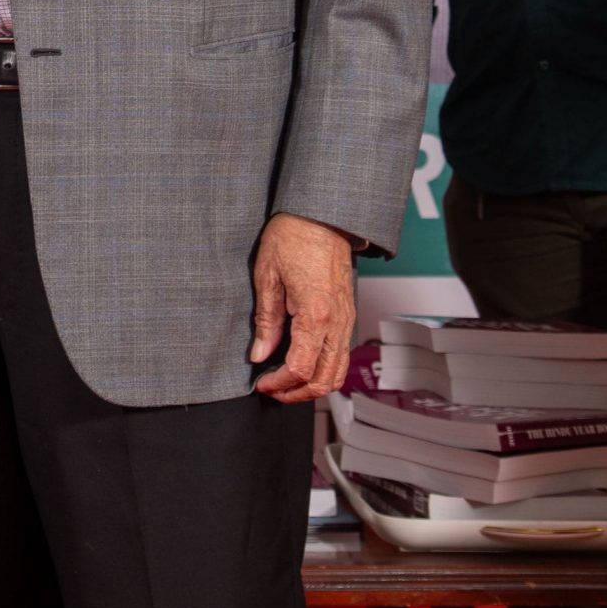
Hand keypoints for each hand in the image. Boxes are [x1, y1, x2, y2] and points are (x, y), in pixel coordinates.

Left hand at [249, 213, 356, 403]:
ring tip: (285, 382)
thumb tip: (259, 354)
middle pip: (326, 379)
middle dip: (297, 393)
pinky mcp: (348, 313)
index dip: (279, 384)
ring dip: (313, 384)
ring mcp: (347, 319)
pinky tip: (302, 361)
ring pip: (338, 371)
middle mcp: (338, 322)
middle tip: (272, 390)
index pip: (300, 368)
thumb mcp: (267, 277)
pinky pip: (342, 354)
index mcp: (316, 315)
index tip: (261, 384)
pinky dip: (324, 368)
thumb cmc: (293, 236)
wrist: (322, 214)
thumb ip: (265, 321)